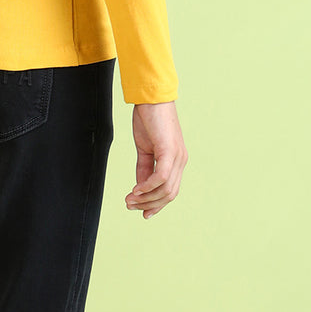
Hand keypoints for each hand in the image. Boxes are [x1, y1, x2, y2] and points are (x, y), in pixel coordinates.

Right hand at [125, 101, 186, 219]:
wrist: (151, 98)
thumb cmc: (149, 120)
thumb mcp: (145, 149)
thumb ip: (144, 168)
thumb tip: (140, 188)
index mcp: (177, 161)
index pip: (170, 190)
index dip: (156, 204)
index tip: (141, 212)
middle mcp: (181, 161)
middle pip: (169, 194)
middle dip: (149, 204)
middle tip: (130, 206)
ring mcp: (177, 156)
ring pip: (165, 189)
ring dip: (146, 198)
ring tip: (129, 200)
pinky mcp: (169, 150)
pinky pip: (160, 177)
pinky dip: (147, 186)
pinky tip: (135, 190)